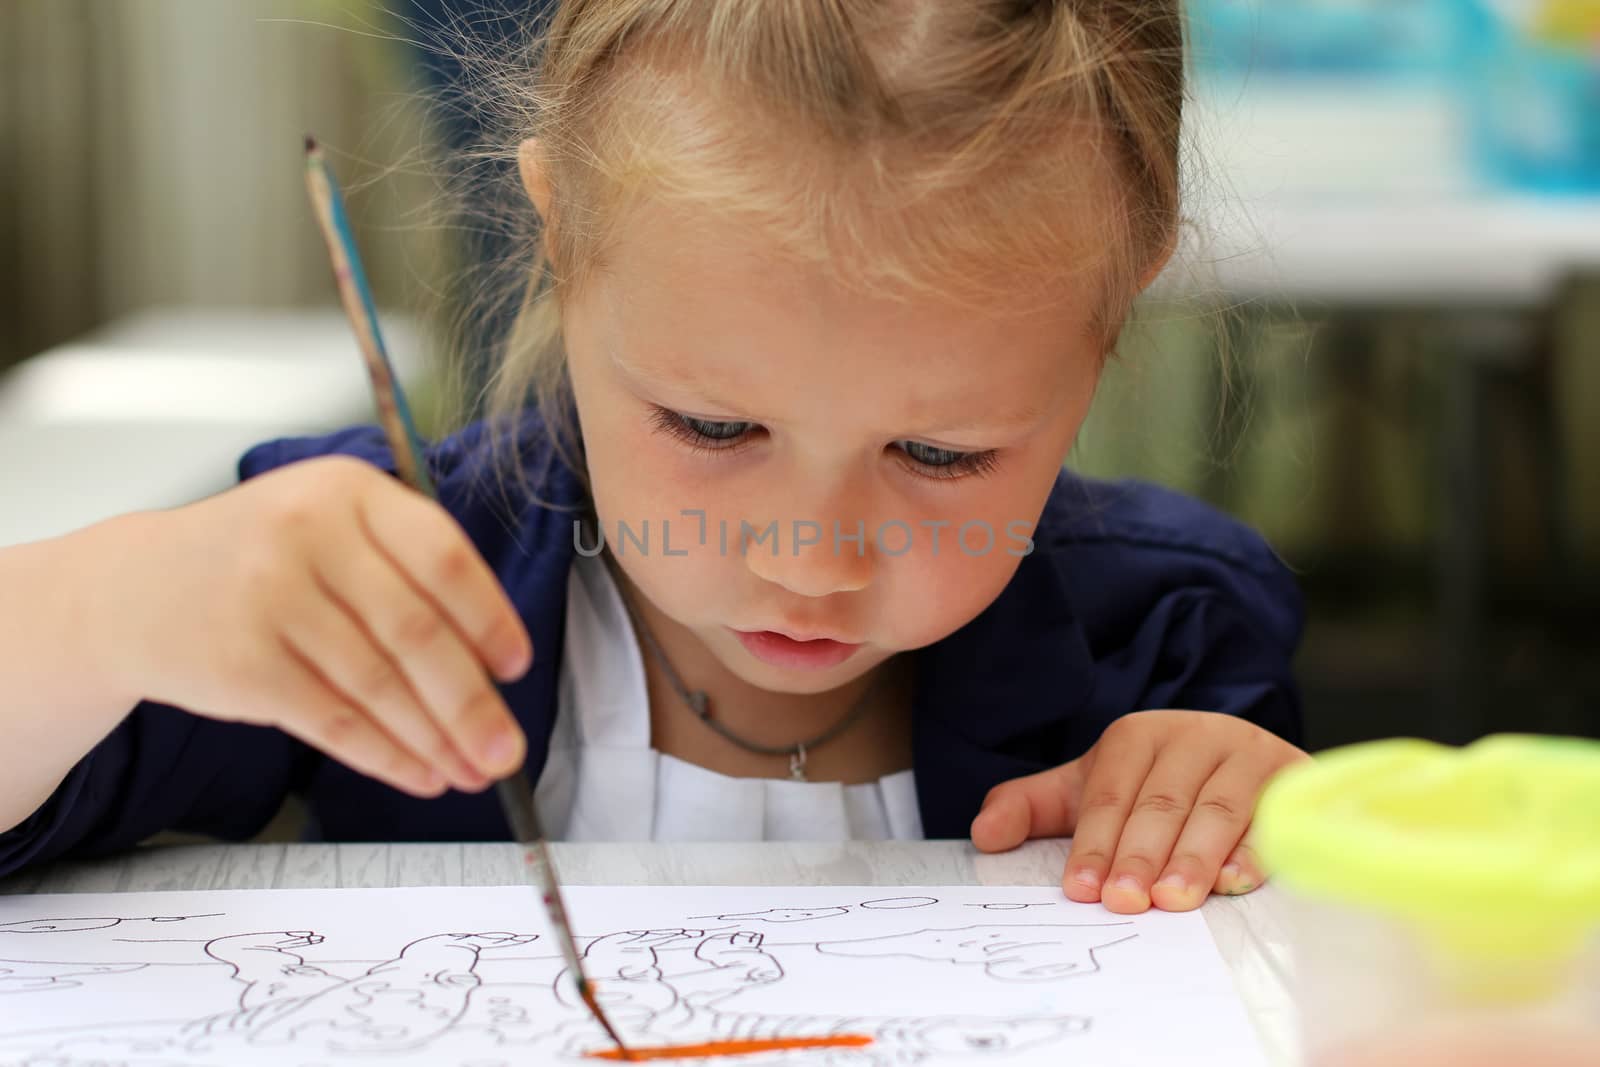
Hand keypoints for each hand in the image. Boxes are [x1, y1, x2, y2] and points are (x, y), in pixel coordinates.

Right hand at [107, 456, 532, 797]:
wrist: (133, 588)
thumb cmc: (258, 558)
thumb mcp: (330, 523)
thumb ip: (405, 568)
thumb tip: (491, 663)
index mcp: (348, 491)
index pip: (443, 557)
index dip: (490, 619)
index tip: (517, 667)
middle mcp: (307, 534)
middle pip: (417, 631)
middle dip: (472, 702)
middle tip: (507, 749)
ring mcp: (268, 597)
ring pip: (378, 684)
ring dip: (435, 739)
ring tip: (472, 770)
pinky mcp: (241, 663)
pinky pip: (333, 720)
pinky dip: (385, 755)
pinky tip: (419, 773)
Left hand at [970, 710, 1307, 912]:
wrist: (1243, 762)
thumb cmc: (1157, 787)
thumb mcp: (1092, 790)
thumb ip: (1035, 807)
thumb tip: (982, 833)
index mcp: (1140, 736)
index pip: (1110, 792)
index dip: (1094, 843)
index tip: (1081, 891)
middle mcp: (1195, 736)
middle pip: (1163, 802)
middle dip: (1141, 855)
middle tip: (1125, 902)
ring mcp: (1249, 754)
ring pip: (1218, 809)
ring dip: (1195, 857)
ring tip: (1173, 900)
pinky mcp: (1293, 779)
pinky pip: (1276, 817)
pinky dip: (1256, 851)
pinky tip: (1236, 882)